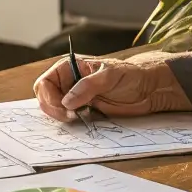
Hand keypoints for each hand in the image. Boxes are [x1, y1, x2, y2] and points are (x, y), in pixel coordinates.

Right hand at [33, 55, 191, 121]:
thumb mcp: (110, 76)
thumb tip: (67, 101)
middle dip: (53, 109)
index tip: (64, 108)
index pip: (45, 82)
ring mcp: (74, 97)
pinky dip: (69, 123)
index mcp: (70, 68)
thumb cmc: (130, 75)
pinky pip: (67, 118)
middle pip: (45, 98)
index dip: (49, 97)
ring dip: (60, 117)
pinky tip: (80, 121)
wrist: (147, 90)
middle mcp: (68, 82)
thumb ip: (88, 86)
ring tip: (77, 118)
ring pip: (54, 110)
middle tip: (70, 117)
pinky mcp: (82, 110)